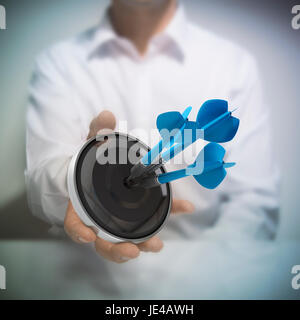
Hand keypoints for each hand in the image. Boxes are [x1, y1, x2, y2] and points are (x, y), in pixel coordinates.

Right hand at [64, 110, 194, 262]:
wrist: (103, 169)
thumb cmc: (96, 162)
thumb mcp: (95, 144)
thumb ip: (98, 131)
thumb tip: (107, 115)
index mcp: (83, 203)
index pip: (75, 222)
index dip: (79, 232)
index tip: (88, 236)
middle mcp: (99, 218)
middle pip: (102, 242)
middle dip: (116, 250)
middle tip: (133, 251)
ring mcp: (118, 222)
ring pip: (125, 242)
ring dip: (142, 245)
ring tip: (157, 244)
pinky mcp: (137, 216)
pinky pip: (151, 220)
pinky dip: (167, 214)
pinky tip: (185, 207)